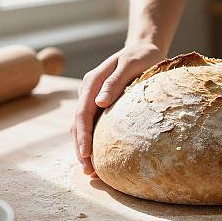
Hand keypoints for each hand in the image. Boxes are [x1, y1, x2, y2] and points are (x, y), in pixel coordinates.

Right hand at [71, 42, 165, 174]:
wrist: (143, 48)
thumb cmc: (141, 56)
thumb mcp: (131, 65)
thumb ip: (115, 82)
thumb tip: (100, 103)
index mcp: (92, 81)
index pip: (82, 113)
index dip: (82, 136)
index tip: (86, 155)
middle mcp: (88, 91)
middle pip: (78, 123)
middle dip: (81, 148)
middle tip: (88, 172)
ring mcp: (92, 97)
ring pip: (81, 126)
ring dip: (83, 147)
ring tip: (91, 170)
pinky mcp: (99, 103)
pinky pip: (91, 123)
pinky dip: (91, 139)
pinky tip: (97, 155)